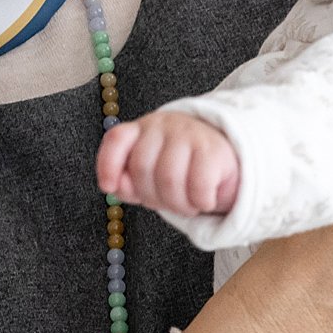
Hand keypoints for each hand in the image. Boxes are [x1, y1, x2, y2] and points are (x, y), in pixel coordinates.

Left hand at [97, 112, 238, 215]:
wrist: (225, 159)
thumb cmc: (179, 169)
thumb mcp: (148, 175)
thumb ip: (126, 180)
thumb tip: (115, 186)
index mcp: (140, 130)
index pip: (116, 139)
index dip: (107, 164)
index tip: (108, 187)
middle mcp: (162, 126)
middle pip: (142, 168)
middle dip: (151, 197)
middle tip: (167, 203)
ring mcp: (189, 134)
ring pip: (169, 179)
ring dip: (177, 205)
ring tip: (186, 205)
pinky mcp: (214, 149)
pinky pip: (198, 185)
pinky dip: (200, 202)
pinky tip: (204, 200)